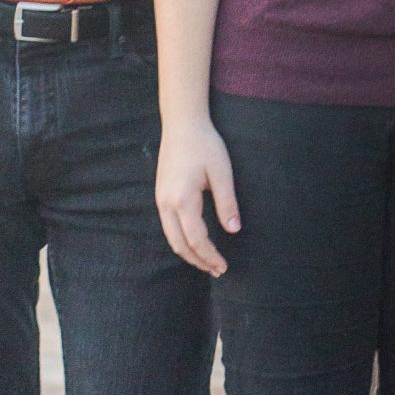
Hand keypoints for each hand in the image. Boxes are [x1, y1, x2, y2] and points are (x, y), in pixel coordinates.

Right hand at [155, 117, 240, 272]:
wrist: (182, 124)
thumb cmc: (205, 145)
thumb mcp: (222, 172)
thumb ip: (227, 202)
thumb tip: (234, 229)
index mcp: (182, 199)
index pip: (196, 239)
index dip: (210, 256)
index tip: (224, 266)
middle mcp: (166, 203)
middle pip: (180, 244)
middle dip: (199, 261)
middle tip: (218, 270)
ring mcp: (160, 199)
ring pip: (172, 237)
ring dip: (189, 253)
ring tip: (208, 262)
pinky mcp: (161, 195)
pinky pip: (169, 226)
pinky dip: (182, 240)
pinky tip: (195, 242)